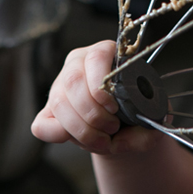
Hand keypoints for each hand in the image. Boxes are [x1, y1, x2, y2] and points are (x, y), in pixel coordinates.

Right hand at [31, 40, 157, 154]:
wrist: (123, 130)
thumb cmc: (135, 114)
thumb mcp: (149, 117)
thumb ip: (150, 123)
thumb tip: (148, 126)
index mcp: (106, 53)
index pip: (96, 57)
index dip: (101, 83)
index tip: (114, 108)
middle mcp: (79, 64)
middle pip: (73, 80)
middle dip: (92, 112)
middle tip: (112, 128)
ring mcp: (59, 86)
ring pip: (58, 102)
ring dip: (80, 128)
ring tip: (103, 139)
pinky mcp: (48, 110)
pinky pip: (42, 124)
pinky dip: (58, 135)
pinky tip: (78, 140)